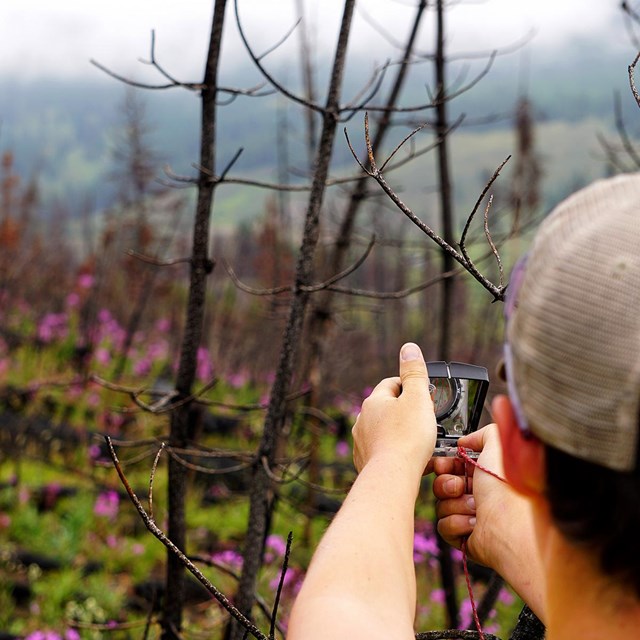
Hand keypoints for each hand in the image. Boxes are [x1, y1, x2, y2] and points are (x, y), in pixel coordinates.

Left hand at [352, 343, 436, 479]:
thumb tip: (409, 348)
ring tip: (419, 441)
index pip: (392, 384)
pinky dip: (395, 452)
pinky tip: (409, 459)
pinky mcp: (365, 462)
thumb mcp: (417, 398)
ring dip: (400, 432)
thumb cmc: (407, 438)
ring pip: (384, 430)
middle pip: (387, 408)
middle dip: (405, 411)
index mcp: (374, 401)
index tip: (425, 395)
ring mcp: (362, 442)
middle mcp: (363, 420)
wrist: (392, 477)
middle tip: (425, 419)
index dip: (410, 386)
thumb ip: (414, 372)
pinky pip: (383, 451)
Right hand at [432, 424, 544, 619]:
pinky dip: (456, 523)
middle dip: (446, 484)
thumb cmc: (507, 490)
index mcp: (483, 475)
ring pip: (441, 505)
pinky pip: (443, 525)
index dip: (444, 465)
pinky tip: (474, 523)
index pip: (451, 466)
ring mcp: (470, 515)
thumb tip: (465, 441)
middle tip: (459, 486)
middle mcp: (477, 494)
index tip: (443, 465)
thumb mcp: (498, 445)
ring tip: (475, 508)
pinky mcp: (464, 535)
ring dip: (455, 505)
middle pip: (442, 484)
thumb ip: (482, 433)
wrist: (510, 527)